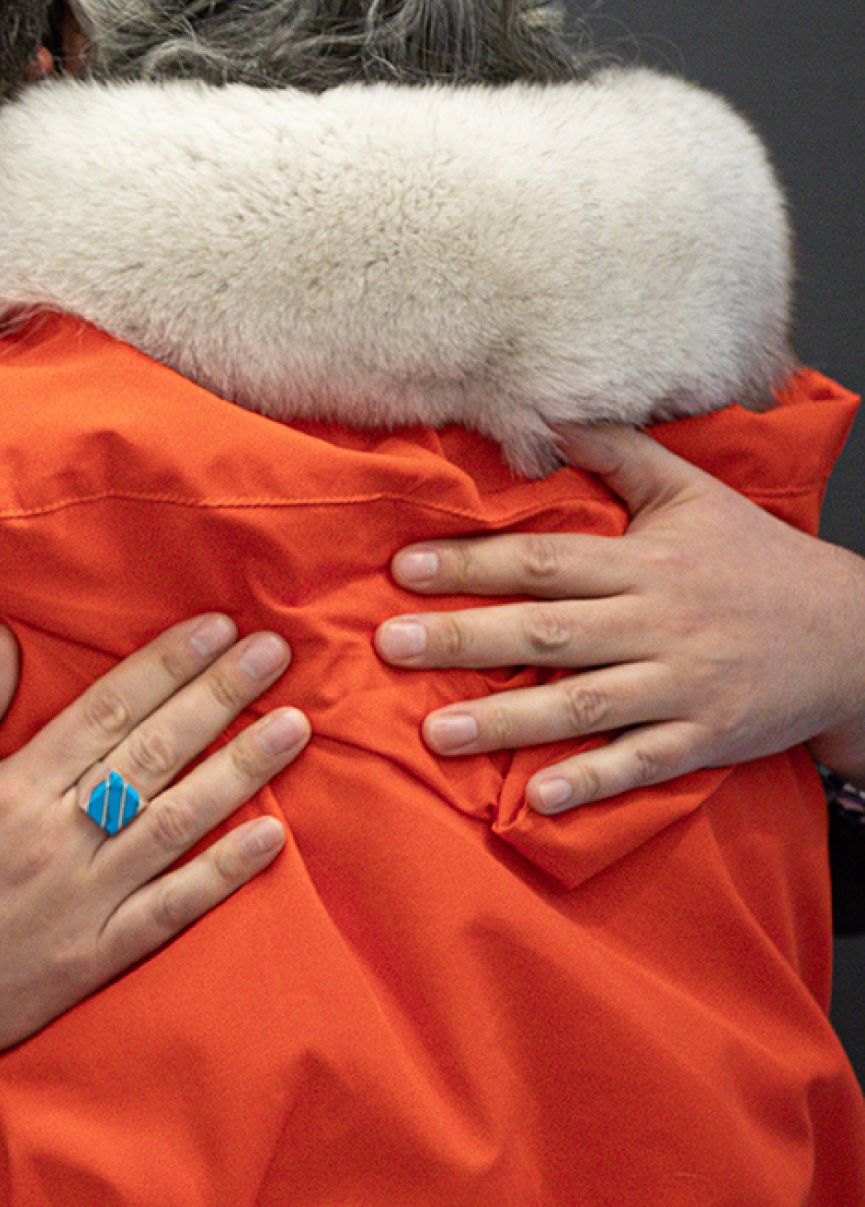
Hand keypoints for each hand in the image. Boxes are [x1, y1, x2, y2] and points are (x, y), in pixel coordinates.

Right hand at [0, 614, 302, 1152]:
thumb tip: (1, 640)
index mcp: (12, 788)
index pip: (105, 710)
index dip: (165, 664)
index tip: (216, 627)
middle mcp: (55, 836)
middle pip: (154, 753)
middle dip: (220, 697)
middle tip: (275, 652)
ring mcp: (82, 899)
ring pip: (178, 823)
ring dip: (241, 772)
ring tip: (296, 728)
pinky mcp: (95, 956)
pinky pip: (173, 909)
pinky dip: (224, 873)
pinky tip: (272, 837)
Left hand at [378, 423, 864, 810]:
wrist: (856, 634)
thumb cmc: (760, 559)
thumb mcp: (693, 494)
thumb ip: (618, 452)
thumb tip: (549, 409)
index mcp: (644, 563)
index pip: (544, 560)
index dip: (473, 563)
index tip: (404, 568)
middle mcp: (657, 623)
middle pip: (549, 631)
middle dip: (465, 639)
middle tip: (389, 646)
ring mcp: (681, 685)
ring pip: (584, 704)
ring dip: (507, 721)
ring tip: (435, 732)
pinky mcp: (706, 737)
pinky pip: (643, 762)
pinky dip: (593, 781)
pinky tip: (540, 798)